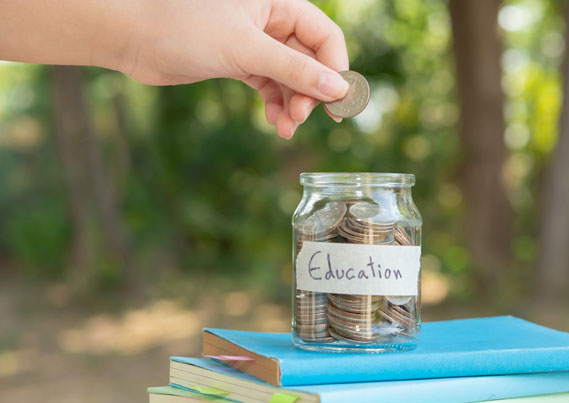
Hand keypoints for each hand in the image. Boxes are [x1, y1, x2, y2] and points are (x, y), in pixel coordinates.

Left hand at [123, 0, 349, 137]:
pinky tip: (274, 122)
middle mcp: (271, 22)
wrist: (134, 38)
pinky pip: (270, 86)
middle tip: (300, 118)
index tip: (336, 102)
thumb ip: (295, 70)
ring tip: (286, 128)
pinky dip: (275, 105)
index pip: (325, 37)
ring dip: (292, 105)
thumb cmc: (185, 28)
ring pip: (290, 78)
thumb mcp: (247, 50)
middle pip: (310, 61)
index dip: (335, 69)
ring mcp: (255, 44)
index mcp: (279, 3)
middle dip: (309, 93)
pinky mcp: (239, 62)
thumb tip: (337, 90)